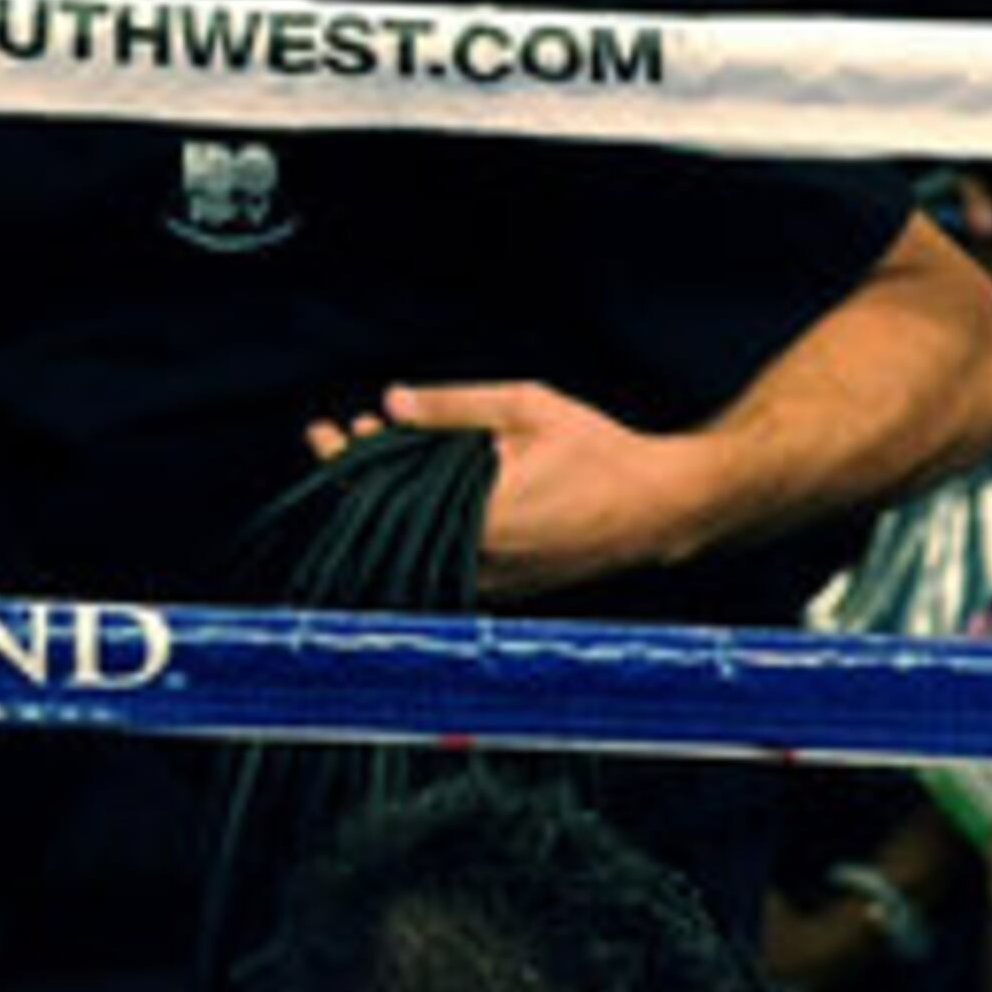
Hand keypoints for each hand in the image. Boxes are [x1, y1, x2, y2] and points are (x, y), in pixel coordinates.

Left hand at [312, 380, 692, 601]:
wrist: (662, 509)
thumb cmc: (602, 455)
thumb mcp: (527, 408)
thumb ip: (455, 406)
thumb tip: (393, 402)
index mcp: (477, 517)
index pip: (384, 498)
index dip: (346, 463)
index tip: (330, 432)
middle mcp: (480, 560)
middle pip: (393, 525)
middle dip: (369, 477)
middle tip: (361, 436)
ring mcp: (496, 581)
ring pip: (421, 545)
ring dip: (402, 503)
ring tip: (396, 459)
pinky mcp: (512, 590)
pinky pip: (451, 560)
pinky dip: (431, 528)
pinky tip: (434, 496)